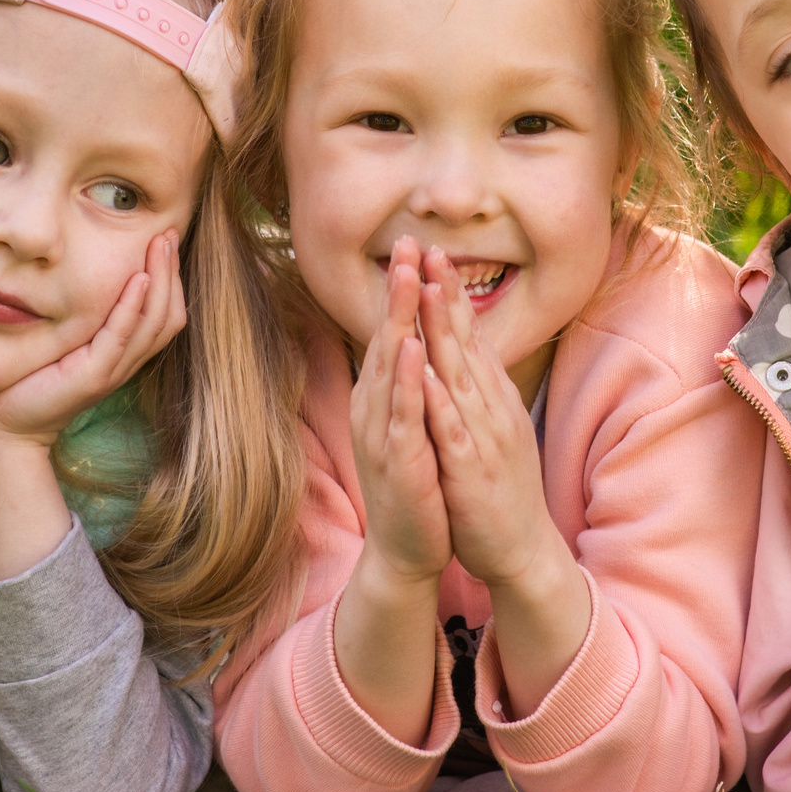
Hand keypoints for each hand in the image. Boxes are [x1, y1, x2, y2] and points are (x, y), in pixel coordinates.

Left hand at [0, 231, 186, 449]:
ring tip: (161, 246)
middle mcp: (124, 363)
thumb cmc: (27, 380)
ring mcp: (111, 371)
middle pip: (169, 316)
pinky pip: (120, 337)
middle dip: (173, 272)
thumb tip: (76, 270)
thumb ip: (79, 316)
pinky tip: (137, 279)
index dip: (171, 278)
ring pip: (154, 324)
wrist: (4, 426)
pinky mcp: (92, 377)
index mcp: (122, 355)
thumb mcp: (62, 341)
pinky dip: (132, 307)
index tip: (166, 241)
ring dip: (161, 281)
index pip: (165, 315)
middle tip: (169, 233)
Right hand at [348, 238, 450, 585]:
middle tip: (405, 241)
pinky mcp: (396, 459)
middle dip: (395, 289)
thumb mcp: (412, 425)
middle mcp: (375, 409)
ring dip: (397, 320)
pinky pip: (400, 413)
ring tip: (407, 277)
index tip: (411, 245)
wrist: (407, 550)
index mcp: (383, 399)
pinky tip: (411, 349)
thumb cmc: (416, 485)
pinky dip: (405, 379)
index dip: (401, 290)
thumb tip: (414, 344)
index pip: (392, 333)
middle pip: (385, 337)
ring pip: (388, 367)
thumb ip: (409, 386)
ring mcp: (382, 433)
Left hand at [417, 246, 554, 589]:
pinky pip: (455, 430)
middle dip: (448, 295)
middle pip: (468, 343)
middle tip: (431, 247)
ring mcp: (485, 437)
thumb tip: (464, 355)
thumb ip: (477, 392)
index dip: (453, 294)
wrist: (522, 550)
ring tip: (428, 290)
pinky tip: (425, 373)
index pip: (471, 337)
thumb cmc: (499, 489)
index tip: (435, 253)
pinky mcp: (473, 470)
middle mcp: (493, 409)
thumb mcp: (491, 430)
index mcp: (492, 400)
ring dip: (445, 333)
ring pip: (461, 377)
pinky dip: (440, 400)